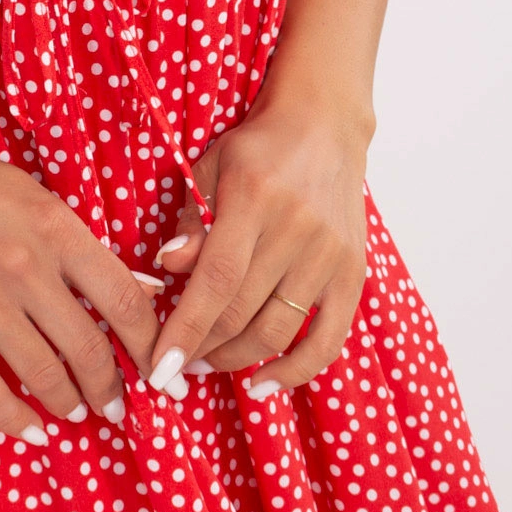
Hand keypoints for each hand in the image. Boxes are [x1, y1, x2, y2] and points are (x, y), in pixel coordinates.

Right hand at [0, 121, 159, 444]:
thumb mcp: (30, 193)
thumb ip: (76, 242)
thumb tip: (135, 285)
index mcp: (56, 227)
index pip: (125, 299)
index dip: (150, 343)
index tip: (158, 367)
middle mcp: (26, 266)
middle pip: (90, 349)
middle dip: (111, 388)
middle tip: (117, 406)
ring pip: (44, 375)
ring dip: (68, 404)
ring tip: (77, 413)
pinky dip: (15, 420)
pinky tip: (32, 430)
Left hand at [144, 95, 369, 400]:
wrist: (324, 125)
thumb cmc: (258, 147)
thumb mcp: (212, 165)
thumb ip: (192, 218)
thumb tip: (167, 267)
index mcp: (254, 198)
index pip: (216, 278)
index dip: (186, 327)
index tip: (159, 364)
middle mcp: (296, 229)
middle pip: (242, 311)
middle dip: (202, 348)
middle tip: (175, 364)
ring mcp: (329, 255)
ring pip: (277, 331)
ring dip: (237, 360)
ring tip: (208, 364)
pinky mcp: (352, 273)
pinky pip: (327, 340)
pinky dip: (295, 372)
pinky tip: (264, 385)